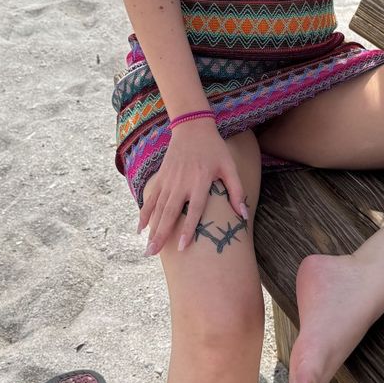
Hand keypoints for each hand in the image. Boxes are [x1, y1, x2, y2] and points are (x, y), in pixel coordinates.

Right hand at [137, 120, 249, 255]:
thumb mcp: (229, 167)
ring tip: (148, 249)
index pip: (193, 210)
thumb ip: (236, 191)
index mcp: (200, 181)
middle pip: (170, 213)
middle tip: (153, 254)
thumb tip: (243, 215)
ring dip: (151, 229)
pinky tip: (140, 229)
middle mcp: (182, 183)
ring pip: (158, 209)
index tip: (182, 247)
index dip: (187, 229)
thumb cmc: (214, 149)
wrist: (192, 128)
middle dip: (161, 235)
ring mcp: (169, 181)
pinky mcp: (161, 177)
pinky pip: (151, 198)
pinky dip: (144, 213)